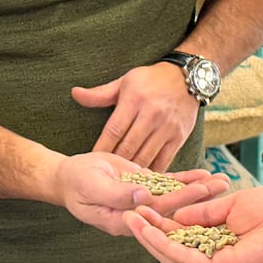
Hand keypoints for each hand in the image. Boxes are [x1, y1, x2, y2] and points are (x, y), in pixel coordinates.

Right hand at [52, 153, 228, 236]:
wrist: (68, 176)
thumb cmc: (76, 183)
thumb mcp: (93, 186)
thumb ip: (117, 193)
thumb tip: (143, 197)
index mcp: (124, 221)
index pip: (157, 214)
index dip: (179, 205)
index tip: (200, 196)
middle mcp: (138, 216)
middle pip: (173, 207)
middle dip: (199, 198)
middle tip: (222, 186)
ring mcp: (143, 203)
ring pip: (175, 196)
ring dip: (199, 189)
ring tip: (223, 180)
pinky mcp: (145, 189)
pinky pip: (168, 185)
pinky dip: (186, 179)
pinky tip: (205, 174)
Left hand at [72, 62, 197, 170]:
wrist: (188, 78)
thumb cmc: (151, 80)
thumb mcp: (125, 82)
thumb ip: (100, 94)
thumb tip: (75, 93)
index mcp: (134, 100)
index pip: (114, 130)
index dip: (101, 148)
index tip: (92, 161)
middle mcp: (151, 114)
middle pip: (128, 147)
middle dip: (114, 164)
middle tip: (104, 178)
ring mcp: (167, 127)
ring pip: (145, 157)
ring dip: (132, 173)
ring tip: (120, 184)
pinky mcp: (179, 137)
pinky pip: (164, 161)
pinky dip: (152, 172)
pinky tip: (142, 181)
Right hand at [123, 185, 262, 262]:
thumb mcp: (231, 204)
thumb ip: (203, 213)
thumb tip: (176, 215)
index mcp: (217, 242)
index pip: (180, 236)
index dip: (159, 223)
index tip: (140, 207)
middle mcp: (213, 258)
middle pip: (171, 249)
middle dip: (148, 232)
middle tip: (126, 214)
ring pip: (173, 256)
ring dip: (150, 238)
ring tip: (130, 219)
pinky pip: (185, 258)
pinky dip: (165, 244)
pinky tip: (149, 229)